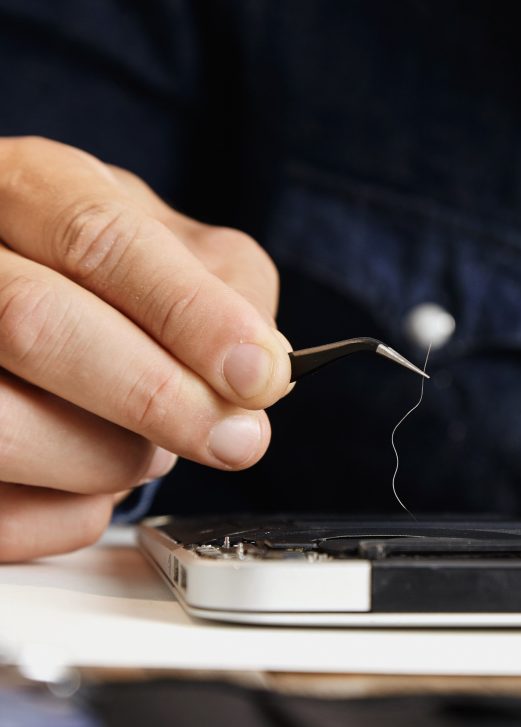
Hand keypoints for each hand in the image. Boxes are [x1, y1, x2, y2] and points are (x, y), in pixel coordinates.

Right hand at [0, 136, 291, 560]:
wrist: (14, 280)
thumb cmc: (98, 268)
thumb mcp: (168, 243)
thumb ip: (225, 289)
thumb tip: (266, 369)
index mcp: (25, 189)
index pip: (99, 239)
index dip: (189, 314)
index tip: (259, 376)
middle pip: (34, 324)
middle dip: (156, 398)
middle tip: (238, 441)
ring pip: (1, 424)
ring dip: (107, 461)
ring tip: (153, 450)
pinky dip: (65, 514)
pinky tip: (94, 482)